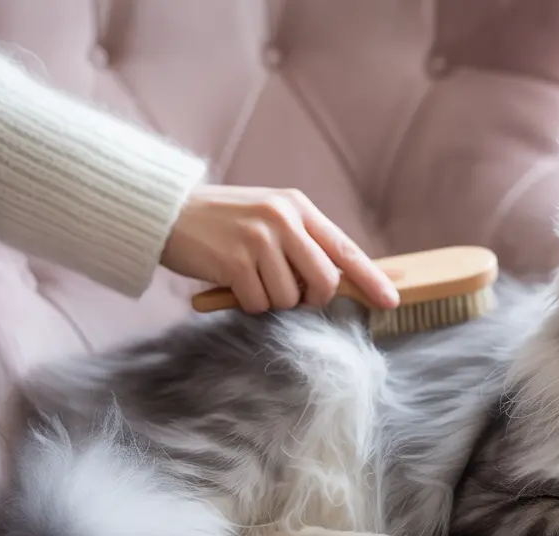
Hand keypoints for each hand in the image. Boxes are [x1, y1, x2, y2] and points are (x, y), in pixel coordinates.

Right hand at [160, 185, 398, 312]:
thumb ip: (303, 241)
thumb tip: (342, 279)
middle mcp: (284, 219)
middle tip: (287, 292)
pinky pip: (258, 304)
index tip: (392, 300)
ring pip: (290, 298)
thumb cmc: (222, 222)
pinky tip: (231, 282)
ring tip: (248, 277)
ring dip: (270, 300)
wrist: (167, 212)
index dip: (371, 279)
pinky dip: (247, 304)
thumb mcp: (269, 217)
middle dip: (311, 299)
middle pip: (324, 282)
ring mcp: (259, 239)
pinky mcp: (235, 261)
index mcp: (298, 207)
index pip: (345, 249)